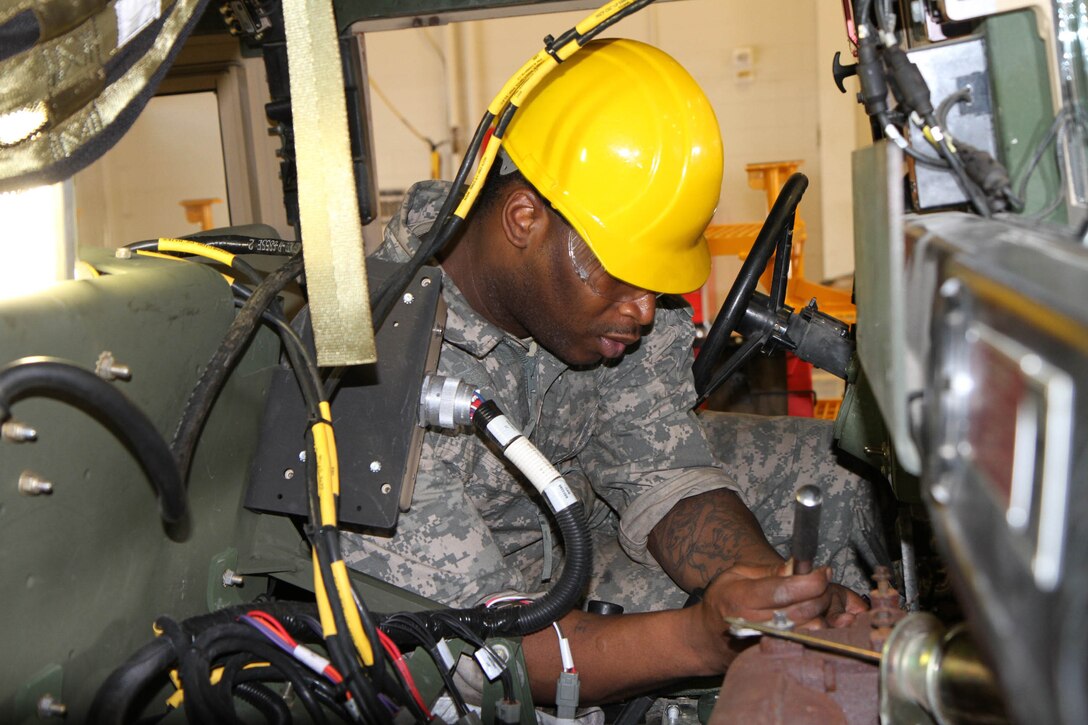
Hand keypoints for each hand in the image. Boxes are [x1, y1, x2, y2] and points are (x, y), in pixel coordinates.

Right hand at [699, 563, 867, 633]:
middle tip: (823, 583)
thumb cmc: (723, 600)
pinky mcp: (776, 653)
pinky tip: (815, 616)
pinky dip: (818, 629)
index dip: (810, 581)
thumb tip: (798, 566)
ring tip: (817, 600)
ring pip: (810, 630)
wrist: (709, 638)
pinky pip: (807, 642)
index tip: (824, 571)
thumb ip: (768, 570)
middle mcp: (754, 623)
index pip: (784, 591)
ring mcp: (766, 642)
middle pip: (803, 611)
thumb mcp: (737, 574)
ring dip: (823, 613)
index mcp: (741, 598)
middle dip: (821, 594)